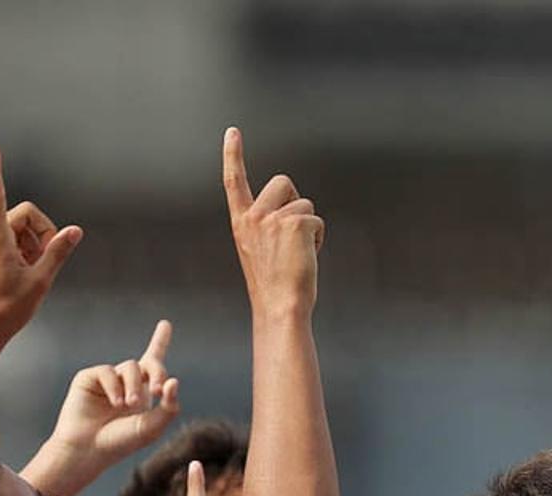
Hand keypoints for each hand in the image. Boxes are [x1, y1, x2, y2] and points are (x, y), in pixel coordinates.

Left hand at [0, 144, 82, 340]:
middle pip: (22, 216)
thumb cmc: (10, 308)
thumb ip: (58, 251)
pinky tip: (23, 275)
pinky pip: (8, 242)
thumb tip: (75, 230)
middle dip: (41, 232)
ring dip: (33, 245)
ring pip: (17, 230)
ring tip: (34, 272)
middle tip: (48, 260)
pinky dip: (22, 252)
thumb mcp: (41, 280)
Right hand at [49, 321, 181, 467]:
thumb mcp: (151, 427)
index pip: (154, 363)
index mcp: (144, 393)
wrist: (88, 450)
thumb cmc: (120, 442)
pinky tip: (114, 403)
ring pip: (131, 367)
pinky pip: (107, 371)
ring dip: (134, 386)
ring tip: (128, 406)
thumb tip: (175, 381)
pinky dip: (114, 386)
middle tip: (159, 389)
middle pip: (149, 363)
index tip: (165, 324)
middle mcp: (127, 383)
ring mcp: (108, 380)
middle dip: (158, 372)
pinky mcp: (89, 378)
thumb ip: (168, 407)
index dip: (159, 342)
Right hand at [222, 127, 323, 318]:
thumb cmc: (275, 286)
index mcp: (241, 222)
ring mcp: (272, 219)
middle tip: (293, 235)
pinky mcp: (294, 223)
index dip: (233, 155)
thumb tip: (297, 216)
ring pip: (304, 204)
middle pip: (283, 182)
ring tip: (297, 254)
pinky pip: (316, 220)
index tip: (232, 132)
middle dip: (295, 201)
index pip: (234, 181)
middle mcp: (253, 216)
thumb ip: (270, 226)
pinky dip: (318, 238)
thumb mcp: (262, 250)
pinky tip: (307, 257)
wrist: (280, 306)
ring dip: (308, 226)